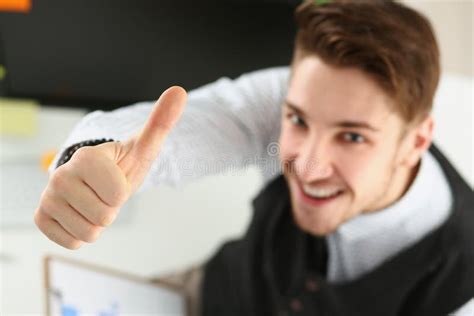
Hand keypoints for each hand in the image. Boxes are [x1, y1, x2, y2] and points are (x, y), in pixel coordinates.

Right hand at [34, 86, 186, 248]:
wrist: (94, 178)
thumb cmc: (121, 163)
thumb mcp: (143, 146)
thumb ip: (161, 122)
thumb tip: (180, 91)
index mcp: (86, 158)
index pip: (118, 196)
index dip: (123, 191)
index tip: (116, 178)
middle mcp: (60, 176)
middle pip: (105, 217)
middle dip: (111, 209)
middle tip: (104, 193)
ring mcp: (48, 197)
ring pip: (89, 233)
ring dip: (97, 222)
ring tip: (93, 202)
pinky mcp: (42, 217)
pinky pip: (72, 242)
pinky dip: (82, 233)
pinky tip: (80, 213)